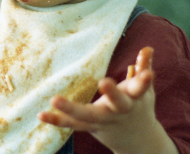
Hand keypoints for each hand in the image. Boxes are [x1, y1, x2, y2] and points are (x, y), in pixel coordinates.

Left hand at [38, 47, 178, 153]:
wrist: (138, 141)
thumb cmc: (139, 107)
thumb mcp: (145, 91)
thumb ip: (144, 68)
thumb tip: (148, 48)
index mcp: (135, 99)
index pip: (139, 88)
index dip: (143, 80)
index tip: (147, 74)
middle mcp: (120, 111)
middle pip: (117, 103)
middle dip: (113, 93)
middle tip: (104, 81)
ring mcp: (105, 121)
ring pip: (87, 116)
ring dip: (71, 109)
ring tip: (54, 100)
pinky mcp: (91, 128)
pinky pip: (72, 125)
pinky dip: (57, 120)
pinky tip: (41, 115)